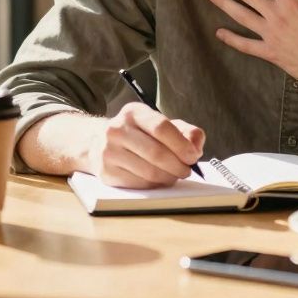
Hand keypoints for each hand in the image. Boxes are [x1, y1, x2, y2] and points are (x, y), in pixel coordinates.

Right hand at [87, 102, 203, 188]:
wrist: (101, 144)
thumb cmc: (140, 135)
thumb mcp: (162, 125)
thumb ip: (186, 132)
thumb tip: (196, 146)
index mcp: (134, 112)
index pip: (161, 127)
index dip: (182, 145)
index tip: (193, 156)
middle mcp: (117, 129)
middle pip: (156, 153)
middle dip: (178, 165)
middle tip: (187, 170)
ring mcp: (109, 152)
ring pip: (149, 172)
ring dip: (168, 177)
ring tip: (174, 175)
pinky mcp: (107, 172)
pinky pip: (139, 184)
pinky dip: (155, 185)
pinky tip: (158, 179)